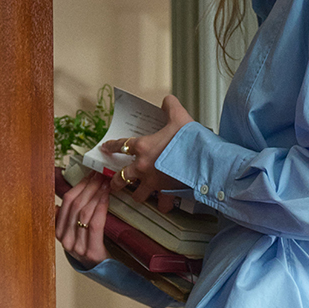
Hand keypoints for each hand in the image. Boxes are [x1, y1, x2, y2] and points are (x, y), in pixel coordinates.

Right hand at [56, 172, 110, 264]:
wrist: (106, 272)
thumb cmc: (94, 247)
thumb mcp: (80, 230)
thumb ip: (72, 215)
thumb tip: (74, 189)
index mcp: (60, 232)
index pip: (67, 202)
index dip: (79, 185)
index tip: (91, 173)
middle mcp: (66, 240)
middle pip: (76, 205)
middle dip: (89, 186)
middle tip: (100, 174)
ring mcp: (78, 247)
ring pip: (84, 213)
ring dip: (96, 194)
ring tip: (106, 182)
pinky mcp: (91, 252)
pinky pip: (95, 224)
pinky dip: (101, 207)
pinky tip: (107, 196)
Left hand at [101, 94, 193, 209]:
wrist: (203, 159)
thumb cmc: (190, 138)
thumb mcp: (179, 116)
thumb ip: (170, 106)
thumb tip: (167, 102)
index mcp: (143, 147)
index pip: (121, 145)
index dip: (111, 146)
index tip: (105, 148)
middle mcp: (143, 167)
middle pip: (122, 177)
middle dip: (116, 182)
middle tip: (114, 185)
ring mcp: (154, 183)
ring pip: (138, 195)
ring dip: (138, 196)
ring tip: (139, 196)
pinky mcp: (167, 193)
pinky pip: (162, 205)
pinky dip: (163, 206)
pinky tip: (164, 206)